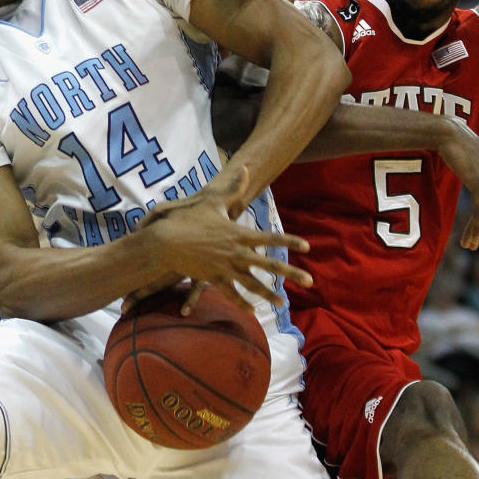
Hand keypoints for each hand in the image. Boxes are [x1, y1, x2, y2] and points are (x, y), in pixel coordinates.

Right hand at [129, 167, 311, 313]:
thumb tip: (245, 167)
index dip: (290, 241)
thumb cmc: (190, 219)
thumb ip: (234, 187)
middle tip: (310, 281)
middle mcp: (238, 252)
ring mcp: (227, 267)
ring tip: (282, 302)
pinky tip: (253, 311)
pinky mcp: (214, 278)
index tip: (307, 246)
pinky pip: (231, 293)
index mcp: (240, 234)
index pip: (271, 237)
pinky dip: (242, 303)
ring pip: (253, 284)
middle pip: (270, 264)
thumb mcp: (213, 201)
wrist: (168, 240)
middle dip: (291, 273)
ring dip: (269, 294)